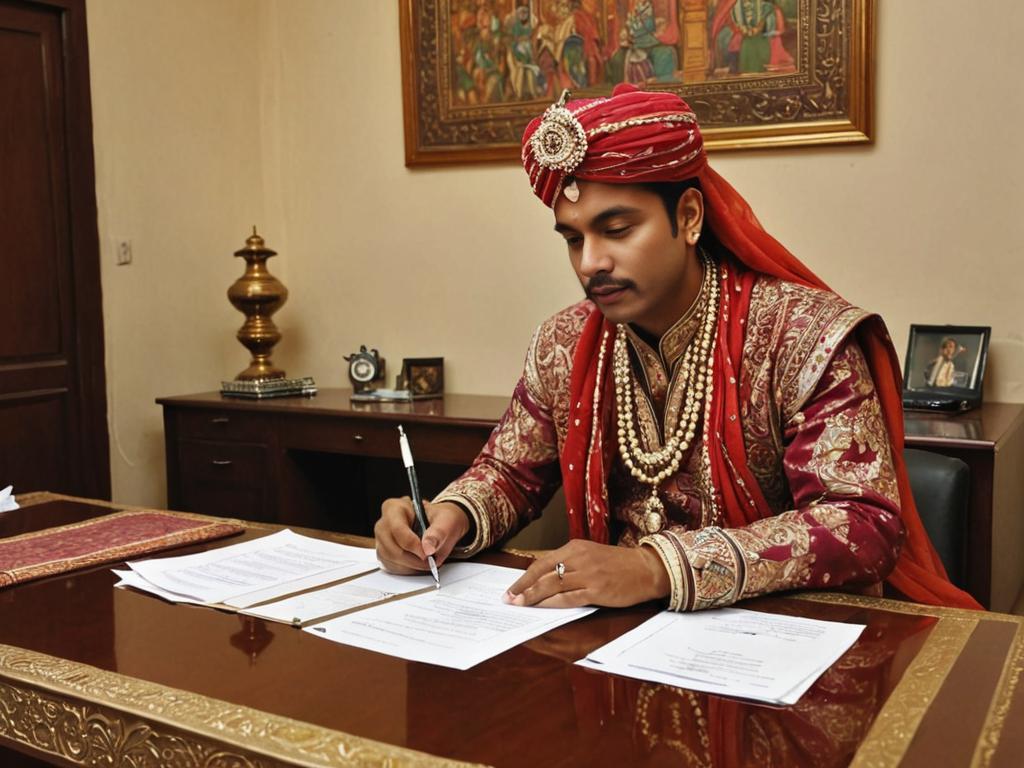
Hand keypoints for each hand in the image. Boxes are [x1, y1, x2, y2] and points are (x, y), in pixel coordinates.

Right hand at [374, 498, 469, 574]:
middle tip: (431, 561)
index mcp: (394, 508)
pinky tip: (419, 565)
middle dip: (413, 559)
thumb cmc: (439, 518)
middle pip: (392, 547)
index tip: (427, 553)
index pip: (397, 529)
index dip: (412, 544)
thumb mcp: (445, 519)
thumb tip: (428, 548)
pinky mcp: (384, 553)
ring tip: (427, 563)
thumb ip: (438, 532)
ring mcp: (382, 540)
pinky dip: (407, 569)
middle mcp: (383, 524)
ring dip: (411, 566)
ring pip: (390, 559)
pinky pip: (391, 566)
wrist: (439, 524)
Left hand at [503, 539, 669, 608]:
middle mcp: (579, 558)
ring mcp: (588, 574)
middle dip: (522, 588)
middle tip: (508, 599)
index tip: (511, 588)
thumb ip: (569, 563)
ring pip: (552, 586)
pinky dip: (552, 604)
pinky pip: (568, 599)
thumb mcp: (590, 554)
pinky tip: (541, 609)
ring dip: (532, 597)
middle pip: (542, 573)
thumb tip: (543, 577)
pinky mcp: (597, 590)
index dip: (524, 577)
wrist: (646, 569)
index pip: (542, 562)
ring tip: (520, 605)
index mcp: (575, 547)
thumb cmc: (617, 564)